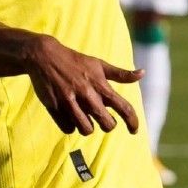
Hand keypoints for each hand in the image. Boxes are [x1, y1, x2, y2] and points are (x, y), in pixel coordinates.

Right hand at [25, 34, 141, 135]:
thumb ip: (120, 74)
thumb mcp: (99, 64)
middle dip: (107, 125)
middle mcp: (87, 95)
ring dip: (88, 127)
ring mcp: (70, 102)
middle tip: (102, 119)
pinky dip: (71, 125)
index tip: (134, 131)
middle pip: (107, 124)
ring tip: (84, 117)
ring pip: (87, 130)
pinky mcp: (55, 108)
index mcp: (100, 85)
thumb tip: (142, 73)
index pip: (124, 107)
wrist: (44, 56)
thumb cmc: (75, 61)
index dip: (132, 122)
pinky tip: (70, 115)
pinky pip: (69, 129)